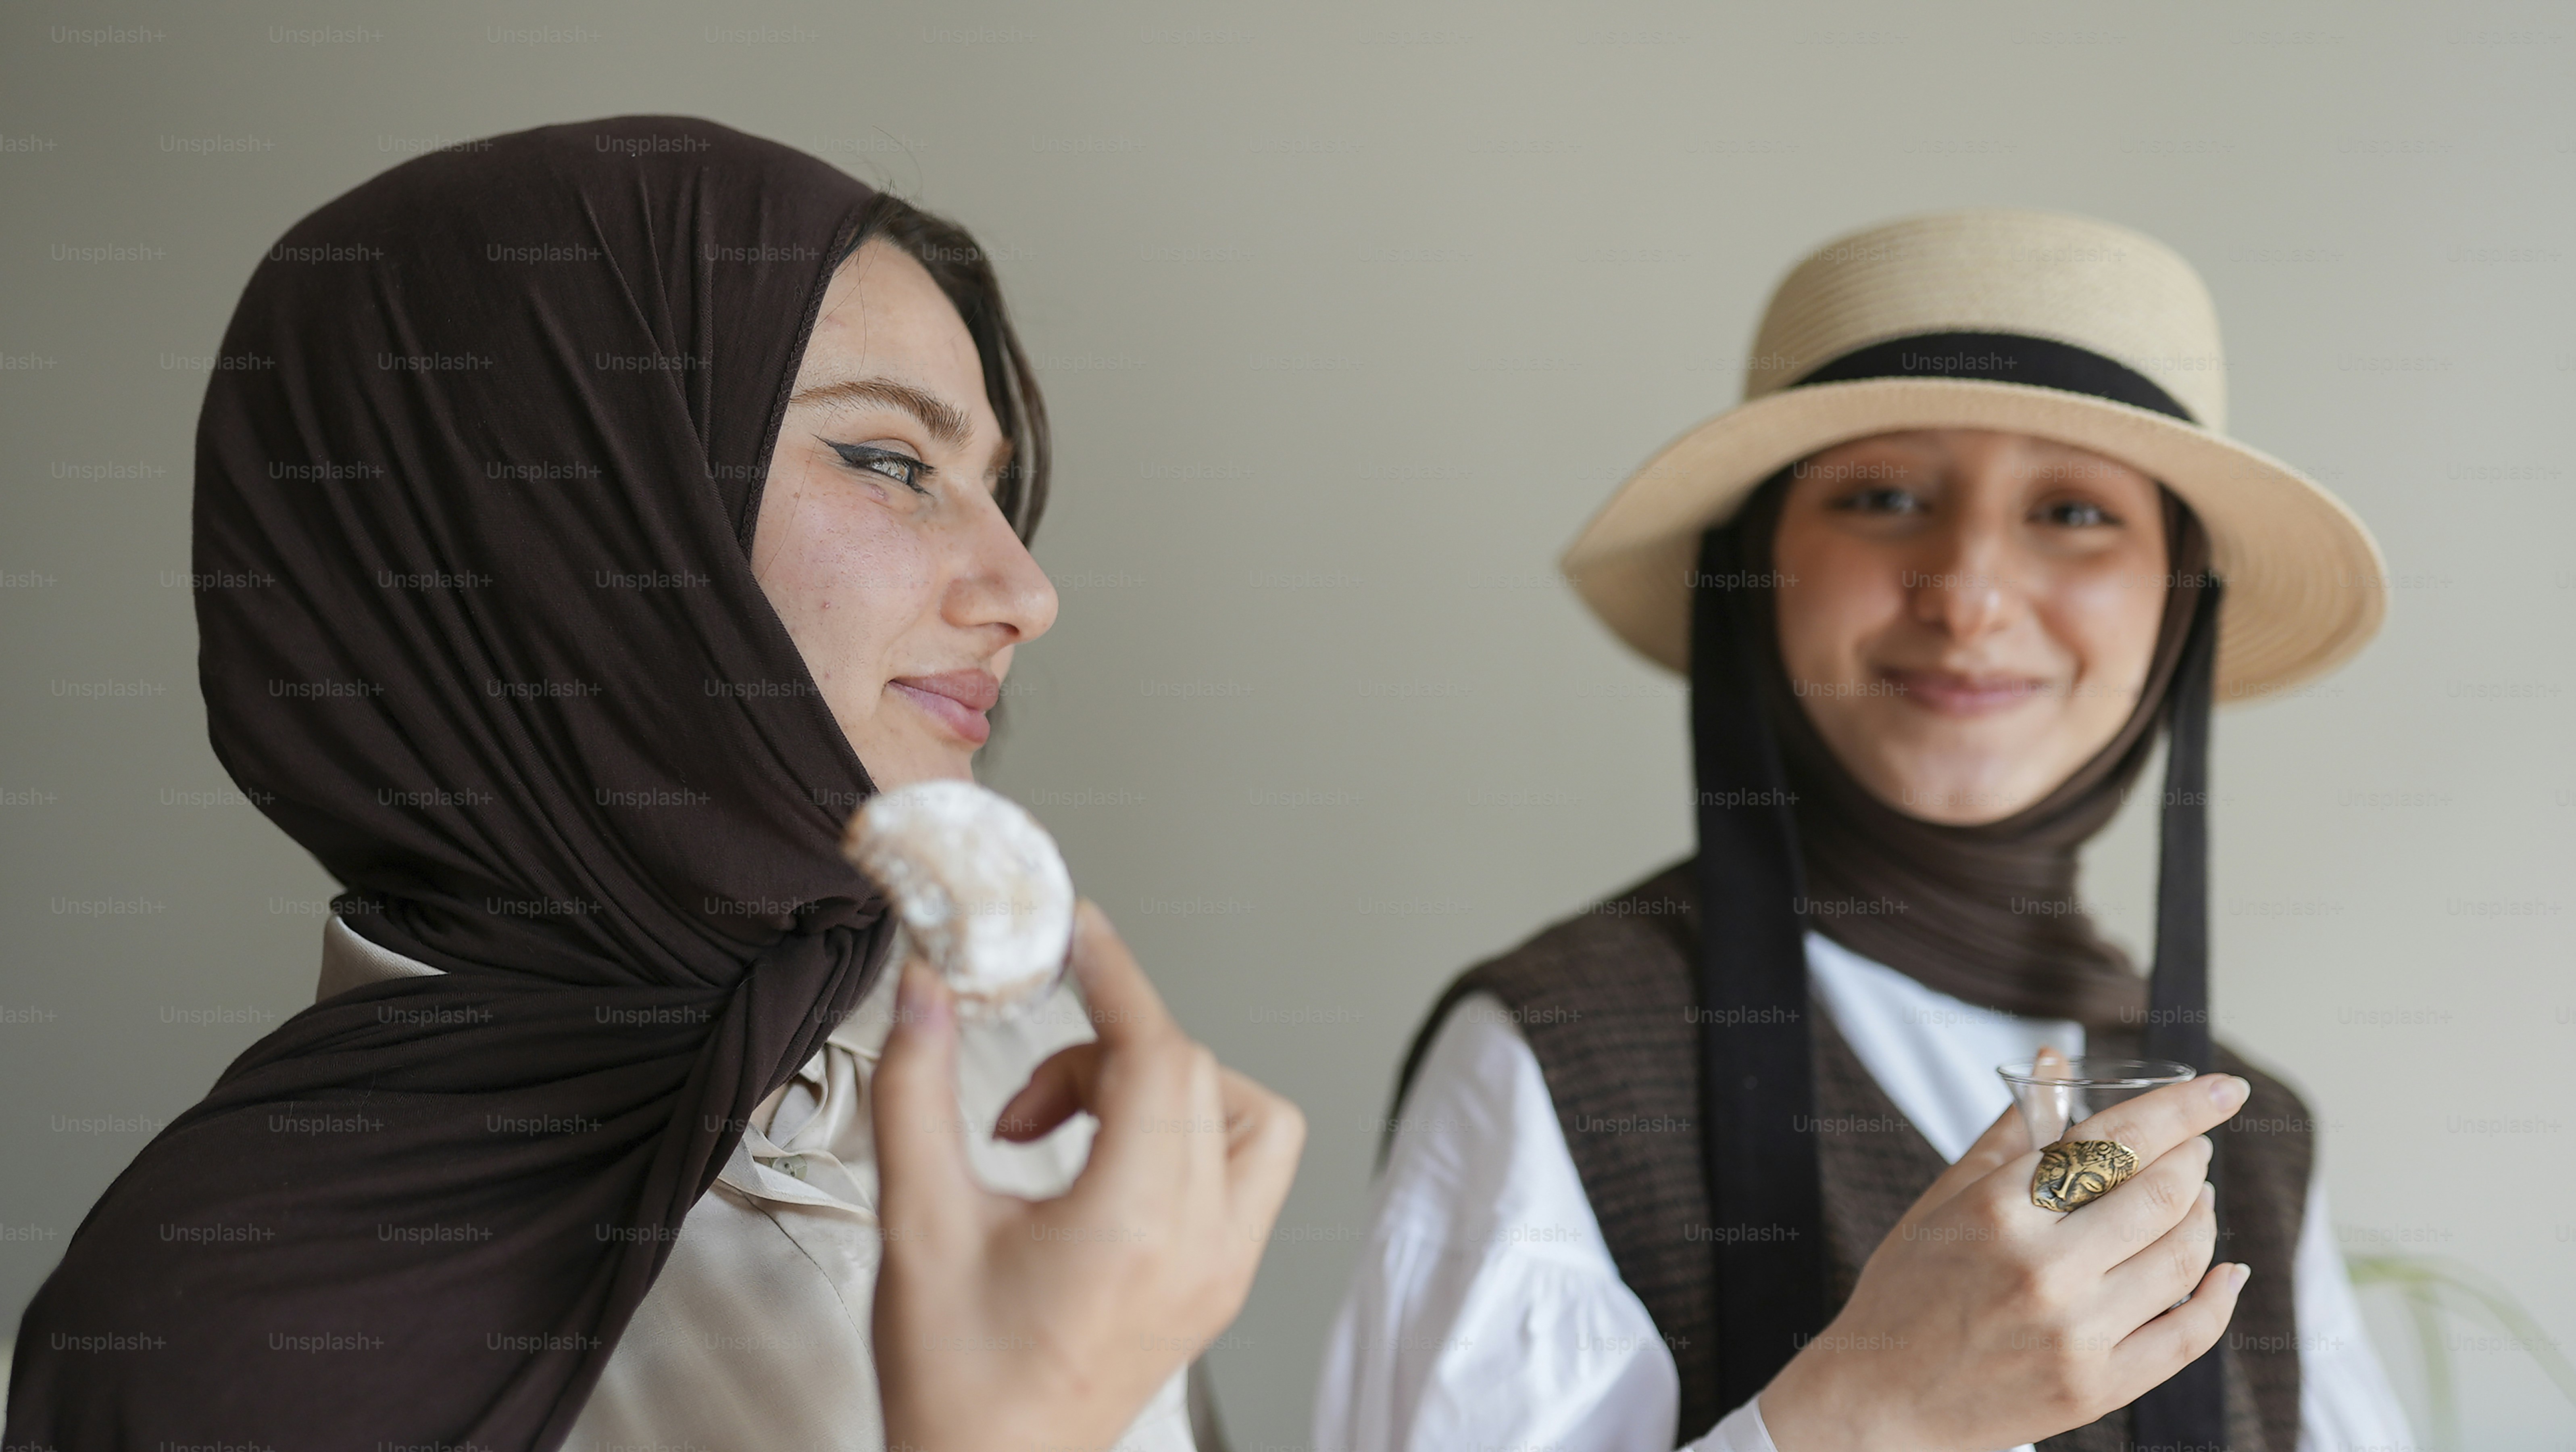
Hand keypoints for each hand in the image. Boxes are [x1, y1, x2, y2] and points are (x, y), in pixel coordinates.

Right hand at [870, 899, 1304, 1451]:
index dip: (1118, 977)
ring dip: (1164, 1089)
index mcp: (1134, 1230)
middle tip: (1024, 1099)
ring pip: (1246, 1116)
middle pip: (1197, 1074)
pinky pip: (1241, 1168)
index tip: (1080, 933)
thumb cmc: (956, 1382)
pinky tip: (1101, 1164)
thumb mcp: (915, 1223)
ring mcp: (1223, 1270)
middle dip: (1106, 1052)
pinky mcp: (1220, 1284)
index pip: (1160, 1055)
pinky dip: (1182, 1135)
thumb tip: (922, 992)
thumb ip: (916, 1091)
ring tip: (1072, 1129)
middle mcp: (1202, 1248)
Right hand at [1758, 1051, 2252, 1451]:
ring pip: (2182, 1257)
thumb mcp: (1943, 1201)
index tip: (2220, 1087)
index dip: (2180, 1107)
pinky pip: (2189, 1335)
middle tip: (2197, 1147)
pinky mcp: (2096, 1388)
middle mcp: (2042, 1269)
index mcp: (1997, 1210)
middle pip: (2160, 1193)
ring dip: (2204, 1216)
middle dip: (2194, 1157)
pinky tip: (2226, 1271)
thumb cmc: (1906, 1292)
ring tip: (2197, 1199)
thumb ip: (2011, 1131)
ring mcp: (2074, 1334)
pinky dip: (2220, 1296)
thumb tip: (2055, 1060)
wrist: (1879, 1400)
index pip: (2114, 1140)